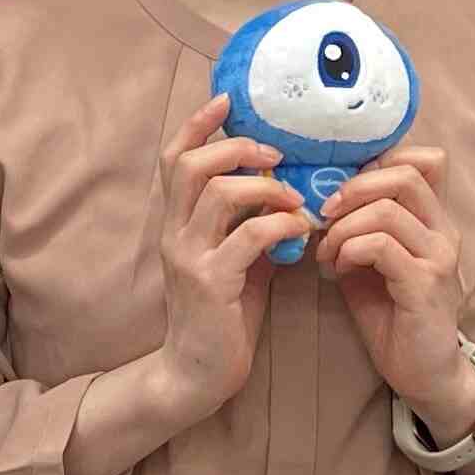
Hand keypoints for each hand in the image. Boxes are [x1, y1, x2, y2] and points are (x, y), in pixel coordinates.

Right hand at [145, 94, 307, 419]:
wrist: (197, 375)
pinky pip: (249, 236)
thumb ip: (249, 223)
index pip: (175, 158)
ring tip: (294, 198)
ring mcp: (189, 257)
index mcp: (177, 223)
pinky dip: (280, 224)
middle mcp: (174, 233)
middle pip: (192, 164)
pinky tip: (299, 231)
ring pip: (220, 193)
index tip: (226, 99)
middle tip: (276, 154)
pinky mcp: (211, 283)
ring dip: (266, 186)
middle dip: (237, 147)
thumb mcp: (236, 260)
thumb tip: (286, 190)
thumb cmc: (222, 316)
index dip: (198, 124)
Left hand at [312, 140, 474, 433]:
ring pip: (387, 210)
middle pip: (404, 174)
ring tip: (326, 252)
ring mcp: (438, 257)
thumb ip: (357, 230)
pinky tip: (338, 269)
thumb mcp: (370, 264)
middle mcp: (444, 231)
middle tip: (323, 214)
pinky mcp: (425, 284)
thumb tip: (317, 202)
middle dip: (354, 188)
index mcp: (433, 220)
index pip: (423, 160)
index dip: (377, 163)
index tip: (342, 191)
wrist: (425, 373)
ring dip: (343, 227)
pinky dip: (349, 250)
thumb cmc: (394, 318)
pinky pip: (381, 246)